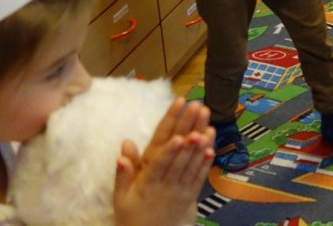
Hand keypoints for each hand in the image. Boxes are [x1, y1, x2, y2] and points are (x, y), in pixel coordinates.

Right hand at [113, 98, 213, 225]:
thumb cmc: (131, 215)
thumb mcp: (120, 198)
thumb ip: (122, 175)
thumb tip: (122, 153)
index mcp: (147, 185)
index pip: (159, 165)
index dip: (169, 151)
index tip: (178, 137)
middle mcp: (166, 187)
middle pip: (179, 159)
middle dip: (189, 136)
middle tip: (197, 117)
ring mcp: (180, 191)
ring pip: (192, 166)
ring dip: (201, 146)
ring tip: (209, 127)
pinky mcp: (190, 196)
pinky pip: (199, 178)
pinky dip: (206, 163)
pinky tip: (211, 148)